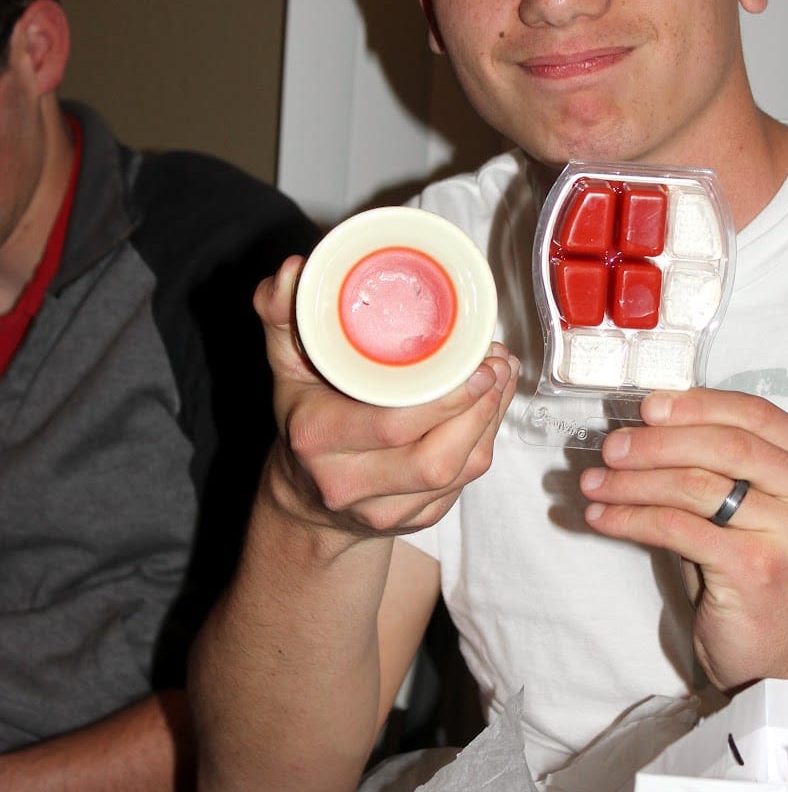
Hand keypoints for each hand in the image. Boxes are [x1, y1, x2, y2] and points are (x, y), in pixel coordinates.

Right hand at [255, 257, 518, 546]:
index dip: (444, 397)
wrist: (305, 496)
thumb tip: (294, 270)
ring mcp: (383, 511)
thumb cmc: (304, 416)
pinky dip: (484, 442)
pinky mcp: (415, 522)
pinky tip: (490, 408)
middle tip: (495, 365)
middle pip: (432, 459)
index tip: (475, 361)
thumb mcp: (286, 362)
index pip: (389, 425)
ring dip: (488, 423)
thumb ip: (283, 314)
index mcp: (316, 437)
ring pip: (457, 474)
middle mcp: (347, 483)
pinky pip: (463, 486)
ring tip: (500, 379)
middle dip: (477, 410)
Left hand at [580, 388, 787, 691]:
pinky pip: (679, 528)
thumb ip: (726, 463)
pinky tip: (603, 517)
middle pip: (727, 445)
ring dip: (634, 481)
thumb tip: (651, 426)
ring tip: (596, 482)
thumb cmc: (761, 573)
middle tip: (613, 447)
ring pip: (698, 485)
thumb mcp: (756, 507)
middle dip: (658, 441)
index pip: (756, 414)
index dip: (696, 405)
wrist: (786, 657)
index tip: (648, 407)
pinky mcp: (758, 570)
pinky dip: (632, 517)